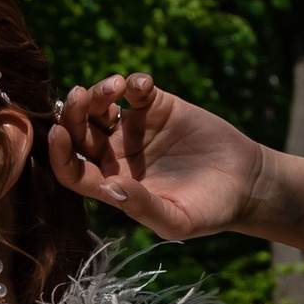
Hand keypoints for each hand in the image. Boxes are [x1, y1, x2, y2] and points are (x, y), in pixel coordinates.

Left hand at [50, 71, 269, 242]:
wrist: (245, 184)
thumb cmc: (209, 211)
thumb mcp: (178, 220)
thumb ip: (144, 208)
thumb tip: (111, 188)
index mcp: (113, 185)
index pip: (72, 171)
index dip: (60, 154)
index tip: (57, 134)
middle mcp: (116, 155)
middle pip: (79, 132)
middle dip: (72, 114)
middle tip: (79, 97)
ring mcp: (135, 129)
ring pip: (101, 107)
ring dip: (99, 93)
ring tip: (115, 86)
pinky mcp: (158, 107)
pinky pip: (136, 91)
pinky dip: (135, 83)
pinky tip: (143, 85)